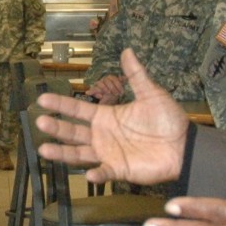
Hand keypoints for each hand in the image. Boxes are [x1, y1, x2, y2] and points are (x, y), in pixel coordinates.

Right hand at [37, 51, 188, 185]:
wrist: (184, 145)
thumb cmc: (168, 120)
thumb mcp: (152, 93)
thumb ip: (137, 75)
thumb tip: (127, 50)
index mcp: (106, 117)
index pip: (78, 110)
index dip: (61, 105)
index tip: (42, 99)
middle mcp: (102, 136)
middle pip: (73, 132)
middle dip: (56, 127)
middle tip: (40, 121)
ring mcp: (109, 154)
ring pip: (79, 154)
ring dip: (62, 153)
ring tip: (44, 149)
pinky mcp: (120, 170)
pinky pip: (105, 173)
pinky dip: (97, 174)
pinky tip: (90, 173)